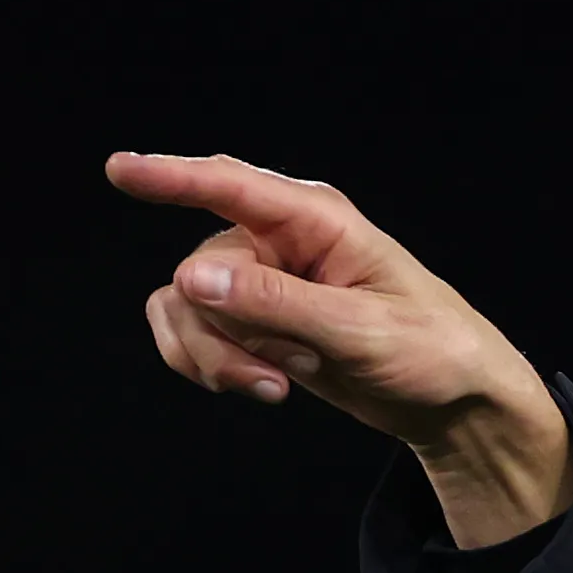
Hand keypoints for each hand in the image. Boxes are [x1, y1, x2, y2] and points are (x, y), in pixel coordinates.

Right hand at [103, 151, 572, 546]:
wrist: (452, 401)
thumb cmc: (432, 351)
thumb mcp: (363, 331)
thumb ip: (278, 305)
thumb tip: (193, 279)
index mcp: (317, 220)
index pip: (230, 186)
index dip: (172, 177)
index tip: (120, 171)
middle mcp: (280, 240)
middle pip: (198, 271)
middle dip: (225, 333)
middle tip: (287, 372)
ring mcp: (262, 279)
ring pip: (186, 307)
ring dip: (219, 357)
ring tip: (283, 384)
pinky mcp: (255, 320)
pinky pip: (193, 333)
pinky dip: (212, 367)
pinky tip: (264, 387)